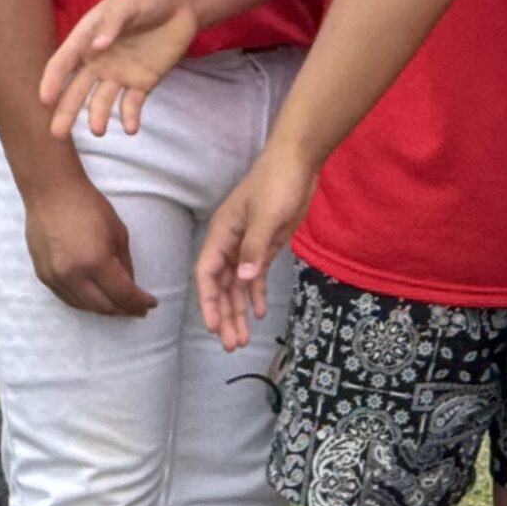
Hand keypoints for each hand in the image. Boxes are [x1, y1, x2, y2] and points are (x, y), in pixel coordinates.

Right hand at [23, 175, 155, 317]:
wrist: (51, 194)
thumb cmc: (89, 207)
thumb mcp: (118, 233)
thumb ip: (125, 263)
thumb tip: (130, 285)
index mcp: (96, 262)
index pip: (123, 294)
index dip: (139, 302)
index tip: (151, 304)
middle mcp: (73, 276)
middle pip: (103, 306)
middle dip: (124, 310)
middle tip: (138, 309)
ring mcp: (55, 278)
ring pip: (84, 306)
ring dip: (104, 309)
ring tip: (120, 307)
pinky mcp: (43, 276)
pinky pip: (67, 298)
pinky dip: (85, 303)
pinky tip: (96, 300)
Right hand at [39, 0, 199, 137]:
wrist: (181, 5)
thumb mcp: (129, 4)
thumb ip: (112, 23)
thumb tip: (96, 47)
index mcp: (87, 39)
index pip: (64, 62)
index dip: (52, 81)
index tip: (45, 100)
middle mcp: (98, 61)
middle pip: (76, 89)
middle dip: (66, 111)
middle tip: (56, 134)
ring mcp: (119, 74)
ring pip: (101, 100)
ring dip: (98, 116)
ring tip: (98, 131)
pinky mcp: (141, 83)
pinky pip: (132, 104)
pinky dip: (130, 117)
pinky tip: (130, 128)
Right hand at [195, 148, 316, 350]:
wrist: (298, 161)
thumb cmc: (277, 183)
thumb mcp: (266, 216)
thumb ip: (254, 249)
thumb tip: (242, 281)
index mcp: (222, 235)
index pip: (208, 274)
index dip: (209, 302)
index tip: (215, 326)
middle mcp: (230, 244)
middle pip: (222, 286)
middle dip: (225, 315)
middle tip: (231, 344)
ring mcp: (248, 245)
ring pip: (238, 285)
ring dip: (239, 311)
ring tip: (242, 339)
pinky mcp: (266, 245)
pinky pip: (256, 275)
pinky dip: (256, 294)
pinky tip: (258, 313)